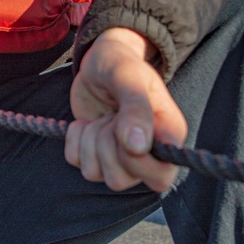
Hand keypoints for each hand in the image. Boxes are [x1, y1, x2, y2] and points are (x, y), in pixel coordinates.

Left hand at [65, 27, 186, 191]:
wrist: (100, 62)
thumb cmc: (122, 64)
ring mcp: (121, 158)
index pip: (160, 177)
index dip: (135, 161)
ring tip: (102, 117)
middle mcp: (148, 154)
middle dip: (105, 146)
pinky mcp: (95, 155)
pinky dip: (75, 140)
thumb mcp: (130, 77)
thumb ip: (136, 108)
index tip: (121, 128)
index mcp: (168, 136)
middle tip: (110, 117)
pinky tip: (87, 122)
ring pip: (95, 174)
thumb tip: (138, 147)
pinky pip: (76, 162)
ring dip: (89, 141)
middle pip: (120, 180)